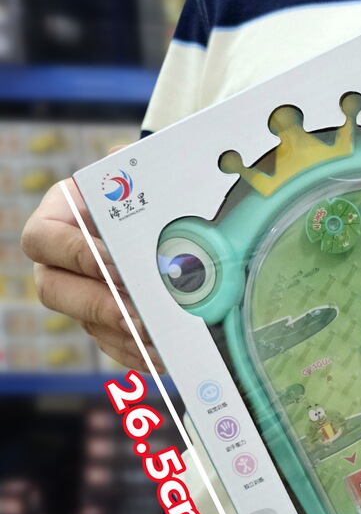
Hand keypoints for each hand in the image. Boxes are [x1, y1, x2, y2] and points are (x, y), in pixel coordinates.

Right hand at [20, 178, 163, 372]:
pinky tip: (161, 355)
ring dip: (120, 336)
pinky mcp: (106, 323)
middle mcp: (59, 262)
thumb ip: (128, 164)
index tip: (114, 264)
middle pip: (55, 290)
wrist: (164, 213)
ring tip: (155, 340)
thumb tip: (124, 158)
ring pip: (86, 324)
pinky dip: (135, 352)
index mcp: (57, 218)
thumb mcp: (135, 169)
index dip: (75, 254)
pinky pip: (112, 344)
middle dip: (98, 304)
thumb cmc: (144, 187)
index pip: (43, 239)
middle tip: (135, 313)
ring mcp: (81, 295)